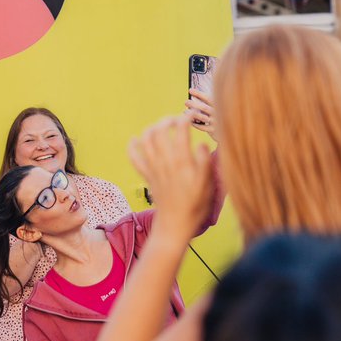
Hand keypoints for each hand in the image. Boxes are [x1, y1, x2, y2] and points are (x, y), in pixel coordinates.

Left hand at [129, 115, 212, 243]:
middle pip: (159, 131)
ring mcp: (153, 168)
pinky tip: (135, 140)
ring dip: (152, 129)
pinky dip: (132, 146)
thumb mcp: (207, 185)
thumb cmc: (195, 206)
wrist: (175, 225)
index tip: (192, 116)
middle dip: (167, 120)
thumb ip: (205, 162)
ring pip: (145, 140)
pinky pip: (134, 158)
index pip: (180, 131)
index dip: (185, 118)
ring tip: (161, 127)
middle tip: (177, 120)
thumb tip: (200, 144)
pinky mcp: (147, 176)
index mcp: (182, 162)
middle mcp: (165, 162)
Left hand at [184, 88, 217, 141]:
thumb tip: (195, 94)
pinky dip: (195, 123)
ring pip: (202, 117)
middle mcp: (219, 113)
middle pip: (204, 107)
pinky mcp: (214, 131)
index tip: (190, 90)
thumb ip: (209, 102)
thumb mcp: (218, 108)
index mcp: (220, 105)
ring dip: (192, 113)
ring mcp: (217, 122)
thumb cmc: (220, 117)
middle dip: (193, 104)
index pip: (208, 98)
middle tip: (186, 102)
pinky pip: (202, 127)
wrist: (230, 131)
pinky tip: (190, 121)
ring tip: (185, 110)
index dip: (199, 94)